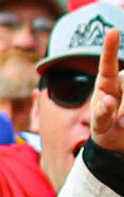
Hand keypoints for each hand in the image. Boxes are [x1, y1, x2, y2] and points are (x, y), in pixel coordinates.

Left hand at [94, 30, 123, 158]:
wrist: (119, 139)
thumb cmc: (106, 128)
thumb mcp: (100, 126)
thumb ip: (101, 115)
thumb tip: (108, 101)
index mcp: (106, 83)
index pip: (107, 64)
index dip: (110, 48)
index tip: (111, 32)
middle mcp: (122, 80)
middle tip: (122, 120)